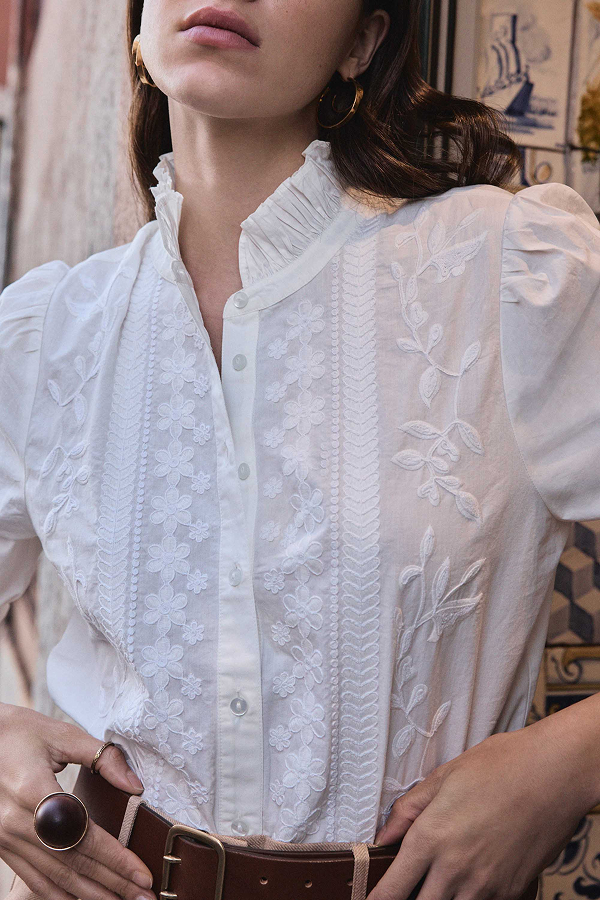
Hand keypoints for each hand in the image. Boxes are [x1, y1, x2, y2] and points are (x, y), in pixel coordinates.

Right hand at [0, 702, 155, 899]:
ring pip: (53, 878)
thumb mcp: (62, 734)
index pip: (84, 836)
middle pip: (71, 864)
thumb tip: (135, 786)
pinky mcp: (0, 845)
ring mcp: (4, 838)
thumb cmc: (19, 732)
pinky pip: (32, 878)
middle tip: (144, 898)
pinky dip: (58, 894)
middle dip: (111, 885)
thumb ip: (102, 758)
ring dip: (89, 895)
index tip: (143, 875)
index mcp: (34, 791)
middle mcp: (16, 822)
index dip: (116, 859)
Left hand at [368, 714, 597, 899]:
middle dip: (410, 899)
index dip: (377, 899)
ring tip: (442, 878)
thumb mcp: (445, 776)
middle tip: (410, 885)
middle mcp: (456, 869)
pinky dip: (472, 898)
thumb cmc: (500, 765)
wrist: (554, 772)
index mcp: (432, 837)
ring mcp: (486, 886)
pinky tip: (472, 879)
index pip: (393, 889)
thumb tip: (382, 837)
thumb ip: (408, 809)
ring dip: (441, 898)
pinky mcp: (512, 891)